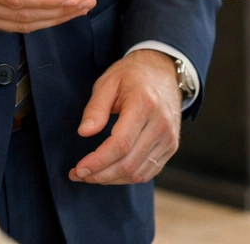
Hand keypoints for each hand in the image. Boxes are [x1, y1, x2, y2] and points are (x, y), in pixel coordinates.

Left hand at [69, 50, 182, 184]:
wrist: (164, 70)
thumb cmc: (133, 75)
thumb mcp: (108, 82)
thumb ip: (95, 108)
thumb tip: (84, 133)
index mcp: (144, 104)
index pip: (120, 144)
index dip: (97, 162)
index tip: (78, 169)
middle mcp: (161, 124)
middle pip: (128, 163)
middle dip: (100, 175)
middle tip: (79, 174)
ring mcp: (169, 137)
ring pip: (138, 173)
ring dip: (112, 179)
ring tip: (92, 175)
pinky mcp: (171, 146)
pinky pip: (148, 172)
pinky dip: (127, 178)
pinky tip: (112, 173)